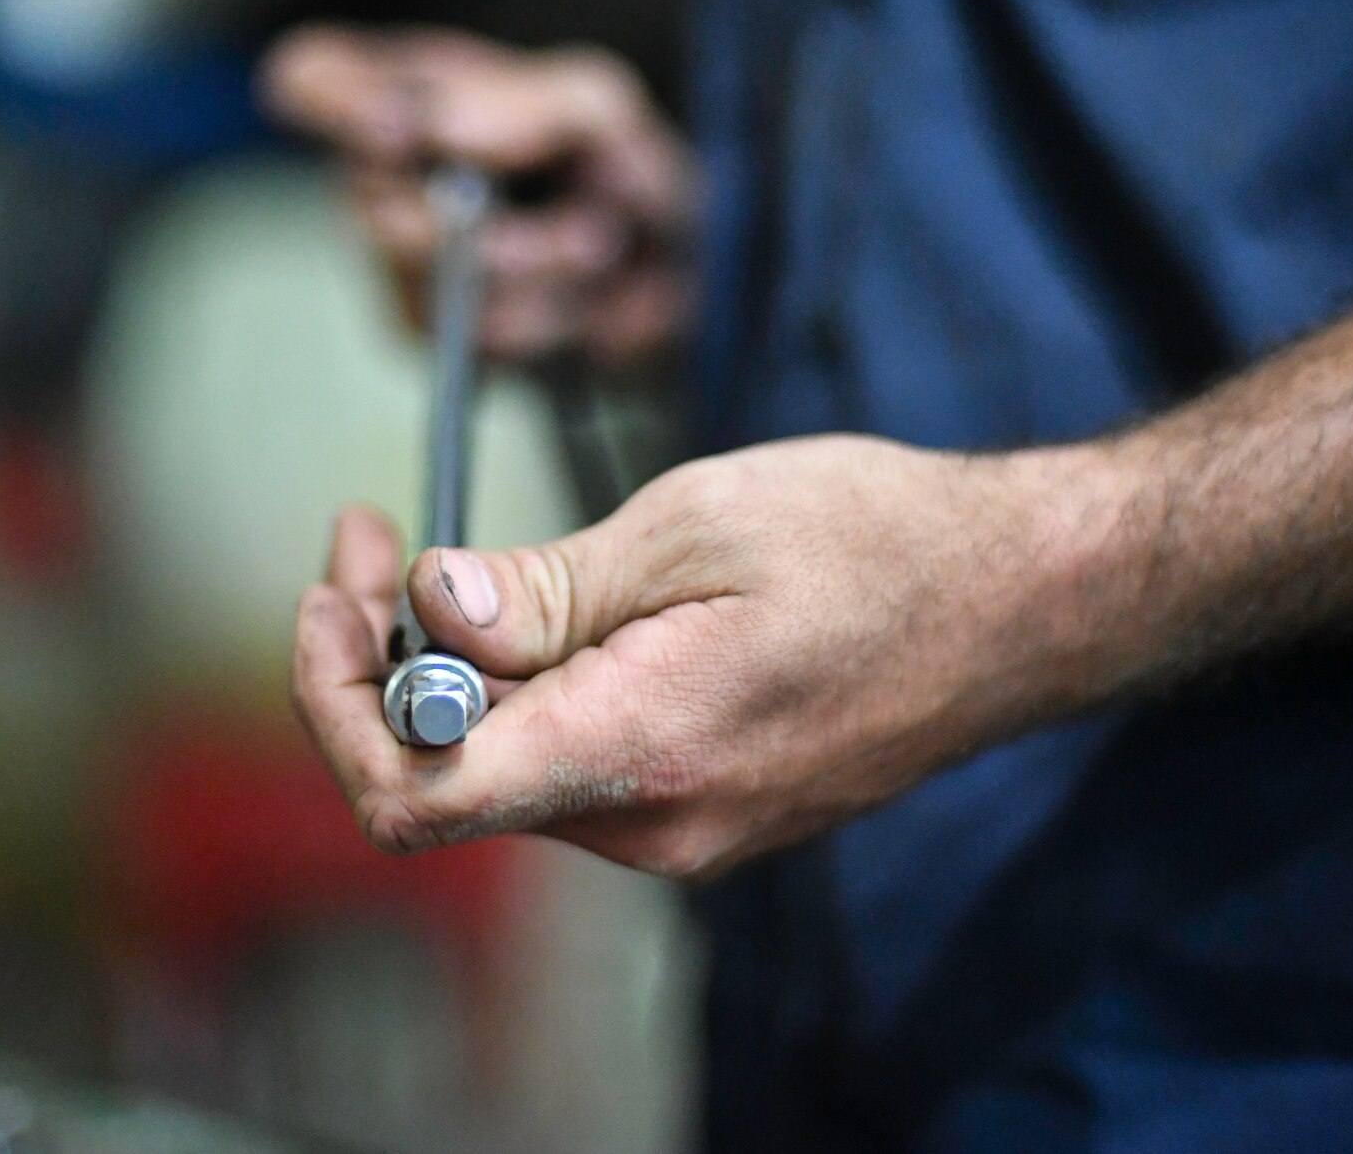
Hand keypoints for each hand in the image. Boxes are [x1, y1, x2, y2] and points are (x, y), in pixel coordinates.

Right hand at [259, 23, 695, 368]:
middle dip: (494, 224)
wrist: (677, 276)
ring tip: (592, 249)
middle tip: (585, 217)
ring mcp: (396, 261)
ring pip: (435, 280)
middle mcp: (386, 173)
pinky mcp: (430, 333)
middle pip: (377, 208)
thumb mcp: (599, 107)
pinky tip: (576, 298)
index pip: (314, 78)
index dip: (336, 104)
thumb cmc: (623, 171)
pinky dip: (550, 316)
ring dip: (542, 269)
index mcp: (415, 90)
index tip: (402, 132)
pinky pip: (476, 334)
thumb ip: (523, 101)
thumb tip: (434, 125)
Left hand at [292, 436, 1125, 878]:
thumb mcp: (692, 523)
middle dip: (379, 658)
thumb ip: (545, 588)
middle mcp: (652, 825)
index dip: (331, 700)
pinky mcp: (703, 808)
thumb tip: (429, 610)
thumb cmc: (880, 542)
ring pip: (502, 769)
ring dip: (446, 673)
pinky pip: (568, 765)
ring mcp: (682, 830)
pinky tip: (535, 610)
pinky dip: (516, 694)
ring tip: (447, 558)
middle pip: (444, 777)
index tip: (328, 593)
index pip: (412, 794)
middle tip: (372, 537)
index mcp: (638, 749)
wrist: (1024, 603)